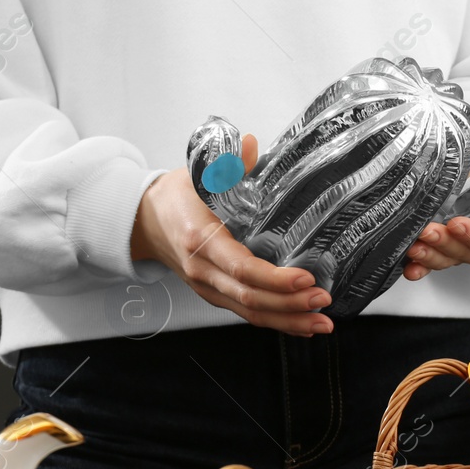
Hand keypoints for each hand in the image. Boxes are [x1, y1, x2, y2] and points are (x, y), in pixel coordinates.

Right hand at [130, 134, 333, 336]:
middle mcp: (203, 270)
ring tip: (323, 323)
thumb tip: (250, 144)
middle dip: (290, 304)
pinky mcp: (216, 295)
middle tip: (323, 301)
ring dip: (289, 321)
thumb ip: (228, 164)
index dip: (275, 279)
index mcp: (200, 240)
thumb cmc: (176, 197)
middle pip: (250, 298)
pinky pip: (248, 314)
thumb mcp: (198, 174)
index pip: (241, 268)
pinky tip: (304, 324)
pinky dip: (277, 322)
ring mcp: (209, 287)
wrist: (145, 220)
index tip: (306, 278)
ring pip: (250, 312)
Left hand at [401, 144, 469, 280]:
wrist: (467, 166)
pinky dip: (420, 268)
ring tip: (414, 246)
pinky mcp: (439, 248)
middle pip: (467, 253)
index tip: (457, 223)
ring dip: (431, 257)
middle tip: (428, 230)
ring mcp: (459, 247)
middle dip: (447, 245)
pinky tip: (409, 268)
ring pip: (447, 260)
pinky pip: (431, 263)